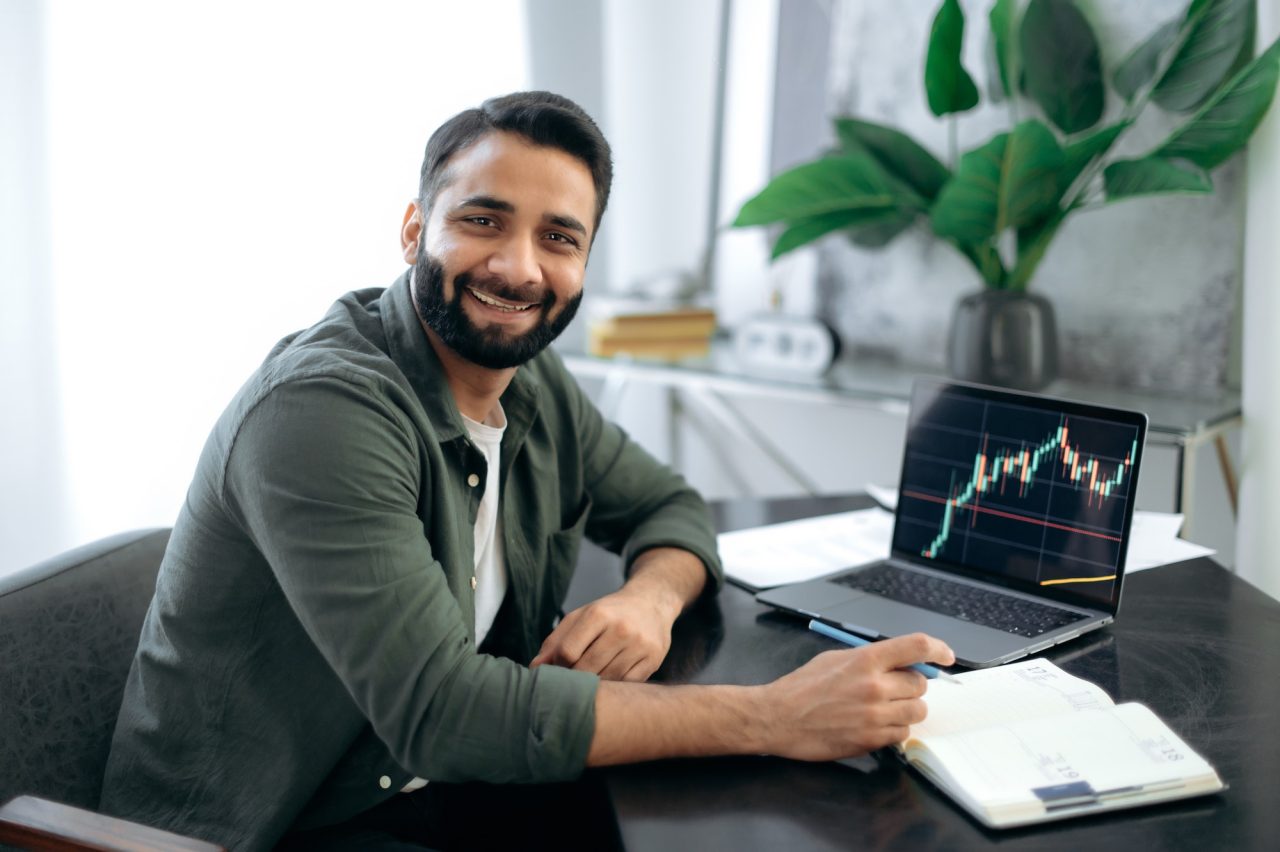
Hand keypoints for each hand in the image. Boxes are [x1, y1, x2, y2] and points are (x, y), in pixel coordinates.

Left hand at [530, 585, 679, 681]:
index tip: (558, 669)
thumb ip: (556, 641)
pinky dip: (616, 686)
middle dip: (575, 678)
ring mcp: (639, 645)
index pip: (567, 652)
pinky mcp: (653, 659)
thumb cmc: (609, 612)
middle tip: (572, 680)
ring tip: (592, 678)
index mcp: (598, 614)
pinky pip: (627, 685)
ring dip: (596, 684)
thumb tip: (534, 668)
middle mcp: (621, 629)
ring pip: (607, 679)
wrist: (652, 601)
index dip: (558, 666)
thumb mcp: (581, 617)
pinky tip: (612, 679)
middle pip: (586, 669)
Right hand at [759, 632, 955, 759]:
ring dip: (905, 709)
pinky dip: (894, 730)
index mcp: (866, 660)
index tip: (945, 655)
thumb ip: (870, 659)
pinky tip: (874, 724)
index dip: (938, 648)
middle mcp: (875, 686)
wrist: (778, 717)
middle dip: (911, 686)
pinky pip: (902, 734)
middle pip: (921, 684)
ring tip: (883, 708)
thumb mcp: (835, 659)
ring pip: (916, 711)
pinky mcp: (871, 739)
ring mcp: (875, 716)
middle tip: (894, 688)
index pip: (916, 647)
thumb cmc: (802, 687)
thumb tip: (901, 662)